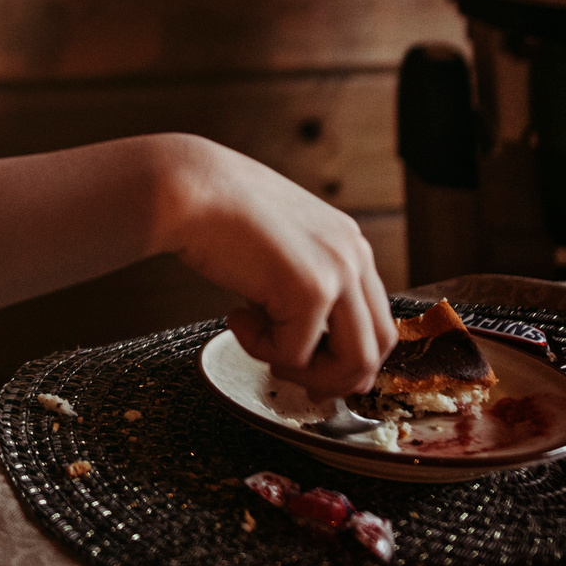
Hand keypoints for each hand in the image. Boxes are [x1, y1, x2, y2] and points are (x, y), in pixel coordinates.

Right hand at [155, 135, 394, 396]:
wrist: (187, 188)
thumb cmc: (217, 213)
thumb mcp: (279, 251)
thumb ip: (301, 290)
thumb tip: (303, 351)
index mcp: (349, 244)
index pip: (377, 321)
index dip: (348, 359)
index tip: (313, 375)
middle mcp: (354, 255)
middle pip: (378, 346)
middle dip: (336, 377)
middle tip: (290, 376)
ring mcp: (338, 272)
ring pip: (354, 362)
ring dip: (305, 372)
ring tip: (261, 347)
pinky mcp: (310, 290)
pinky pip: (295, 353)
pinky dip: (259, 349)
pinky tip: (234, 316)